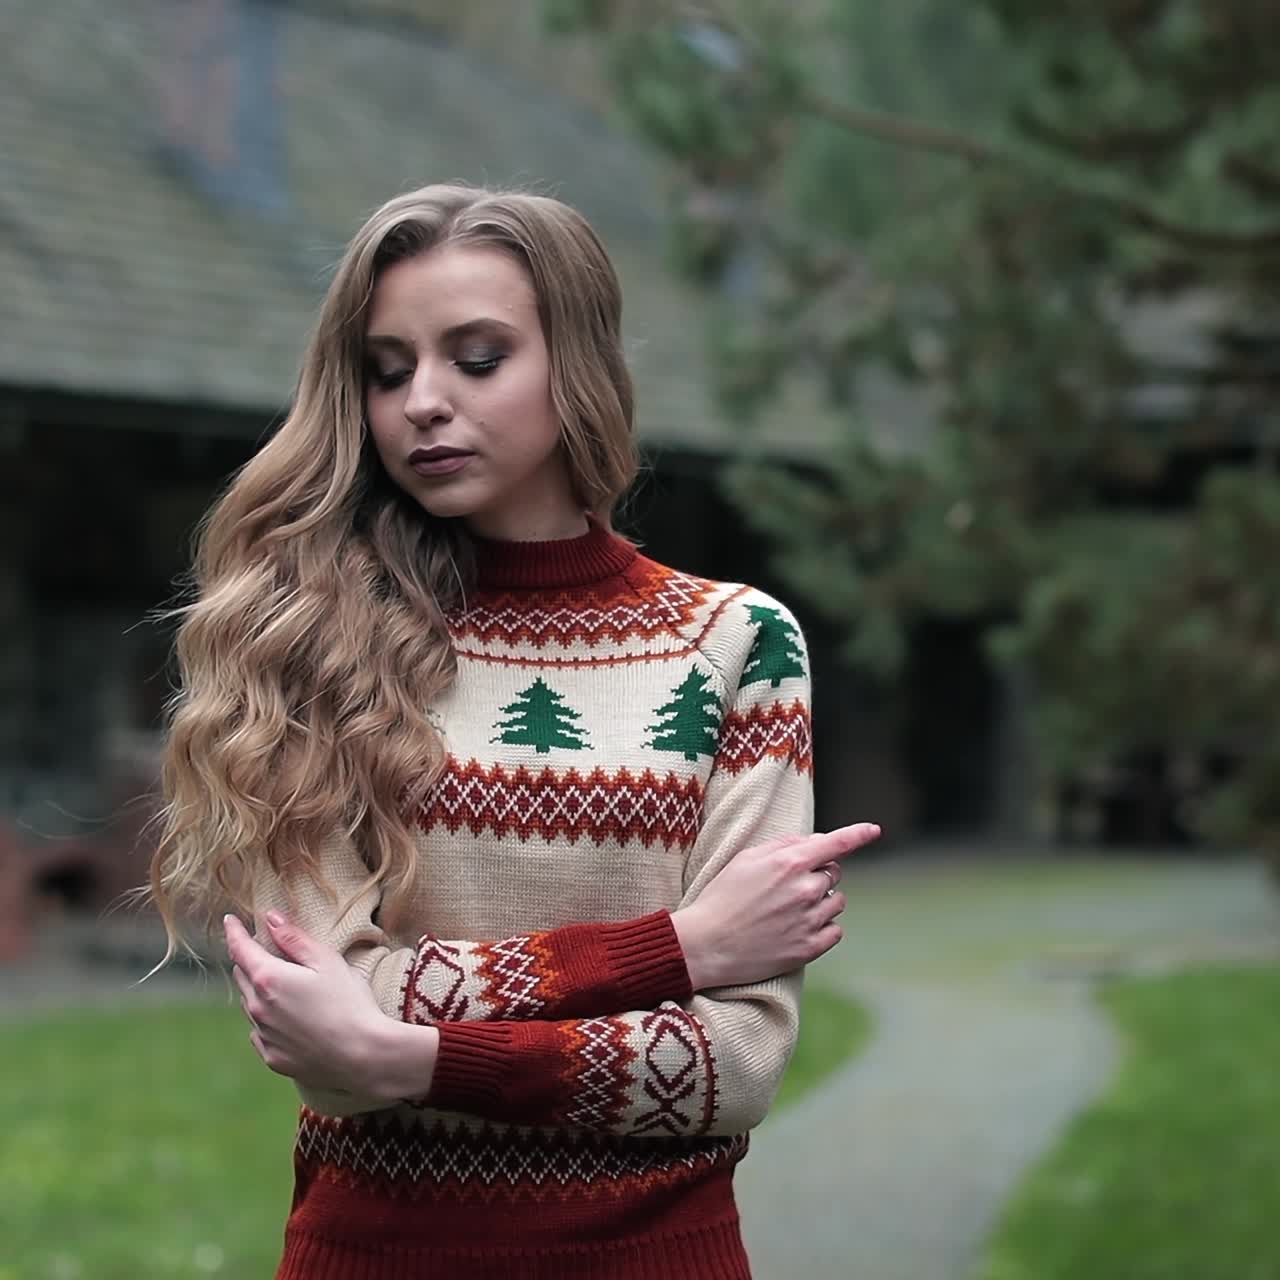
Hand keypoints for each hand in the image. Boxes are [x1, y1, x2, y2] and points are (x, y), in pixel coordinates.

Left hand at [223, 913, 437, 1101]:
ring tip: (281, 985)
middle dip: (249, 960)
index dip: (234, 931)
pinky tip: (286, 1018)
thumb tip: (270, 919)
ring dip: (257, 990)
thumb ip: (294, 939)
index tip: (229, 920)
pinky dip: (266, 1019)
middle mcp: (258, 1008)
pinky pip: (260, 1032)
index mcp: (269, 979)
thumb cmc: (349, 1002)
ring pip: (249, 1004)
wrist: (362, 1055)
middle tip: (263, 950)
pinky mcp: (272, 1057)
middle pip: (242, 976)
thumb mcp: (327, 961)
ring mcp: (264, 1035)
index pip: (241, 949)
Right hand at [672, 822, 879, 988]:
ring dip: (822, 901)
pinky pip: (836, 931)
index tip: (873, 830)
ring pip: (837, 902)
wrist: (707, 945)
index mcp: (790, 863)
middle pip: (834, 873)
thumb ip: (782, 846)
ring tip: (790, 909)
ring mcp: (810, 920)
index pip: (836, 844)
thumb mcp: (746, 859)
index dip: (858, 834)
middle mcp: (806, 890)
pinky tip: (798, 927)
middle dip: (818, 874)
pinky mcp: (809, 948)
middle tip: (788, 886)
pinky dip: (823, 926)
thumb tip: (812, 843)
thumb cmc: (722, 898)